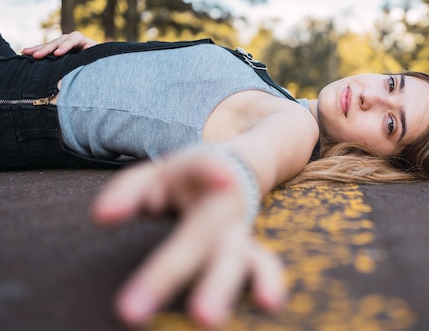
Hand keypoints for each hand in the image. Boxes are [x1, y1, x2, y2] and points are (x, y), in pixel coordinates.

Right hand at [21, 31, 97, 57]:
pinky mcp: (56, 48)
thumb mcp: (97, 56)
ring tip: (26, 52)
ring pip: (48, 45)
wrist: (95, 56)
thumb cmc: (97, 57)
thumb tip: (86, 53)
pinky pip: (45, 49)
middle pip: (57, 42)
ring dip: (37, 49)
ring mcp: (61, 42)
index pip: (72, 40)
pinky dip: (36, 51)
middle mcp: (69, 38)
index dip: (64, 47)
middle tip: (36, 55)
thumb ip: (91, 55)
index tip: (57, 54)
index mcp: (80, 39)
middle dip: (46, 49)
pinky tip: (25, 53)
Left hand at [92, 150, 285, 327]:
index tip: (222, 177)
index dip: (211, 173)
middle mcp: (224, 206)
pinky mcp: (249, 251)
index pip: (203, 170)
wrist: (239, 173)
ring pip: (237, 257)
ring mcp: (239, 231)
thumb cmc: (188, 179)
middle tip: (130, 311)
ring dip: (221, 286)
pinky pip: (262, 266)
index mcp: (203, 175)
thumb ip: (128, 191)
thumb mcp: (159, 174)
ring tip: (206, 320)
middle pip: (201, 234)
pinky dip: (267, 282)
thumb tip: (101, 218)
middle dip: (168, 270)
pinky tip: (269, 303)